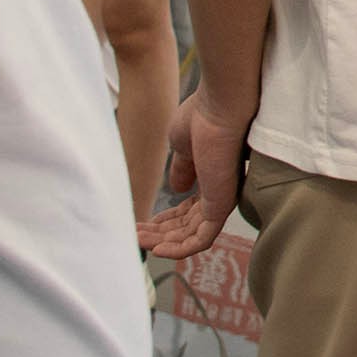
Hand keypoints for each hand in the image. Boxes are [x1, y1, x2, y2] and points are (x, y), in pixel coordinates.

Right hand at [138, 93, 250, 258]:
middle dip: (158, 234)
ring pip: (190, 236)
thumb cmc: (203, 116)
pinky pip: (201, 240)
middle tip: (135, 235)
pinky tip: (156, 249)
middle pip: (186, 226)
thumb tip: (177, 187)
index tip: (143, 223)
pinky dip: (179, 249)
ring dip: (163, 243)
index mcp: (210, 179)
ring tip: (138, 241)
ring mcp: (221, 201)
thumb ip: (182, 169)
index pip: (187, 211)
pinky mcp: (221, 207)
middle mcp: (218, 192)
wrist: (219, 107)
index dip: (164, 220)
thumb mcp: (183, 147)